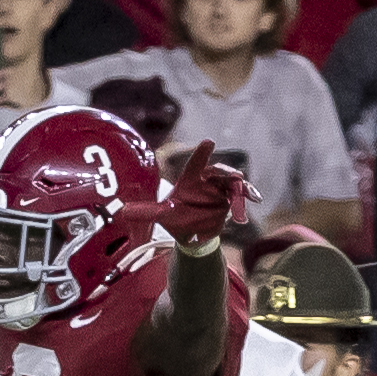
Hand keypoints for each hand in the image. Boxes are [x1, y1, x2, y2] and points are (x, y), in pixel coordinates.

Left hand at [137, 138, 255, 244]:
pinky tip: (254, 199)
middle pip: (218, 171)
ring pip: (233, 182)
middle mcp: (207, 181)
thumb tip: (122, 212)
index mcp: (190, 180)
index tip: (209, 141)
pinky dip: (248, 196)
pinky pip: (242, 196)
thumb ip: (146, 211)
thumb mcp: (161, 215)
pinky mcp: (231, 200)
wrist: (191, 233)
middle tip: (233, 176)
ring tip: (244, 189)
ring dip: (240, 185)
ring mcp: (221, 190)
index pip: (196, 164)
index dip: (202, 153)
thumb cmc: (176, 217)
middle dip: (225, 172)